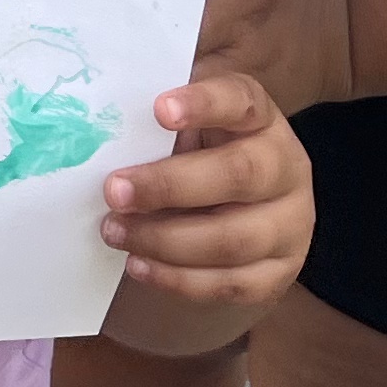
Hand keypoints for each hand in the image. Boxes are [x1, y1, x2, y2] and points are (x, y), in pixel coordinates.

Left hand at [100, 66, 311, 309]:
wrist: (248, 207)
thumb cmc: (202, 155)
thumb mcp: (188, 128)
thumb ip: (157, 125)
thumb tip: (95, 133)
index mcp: (261, 119)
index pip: (242, 101)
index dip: (204, 104)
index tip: (159, 110)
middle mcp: (287, 168)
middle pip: (239, 175)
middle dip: (169, 186)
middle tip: (114, 191)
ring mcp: (290, 224)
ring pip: (233, 240)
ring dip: (164, 240)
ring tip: (114, 232)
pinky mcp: (279, 272)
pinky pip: (231, 285)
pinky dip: (179, 280)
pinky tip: (139, 265)